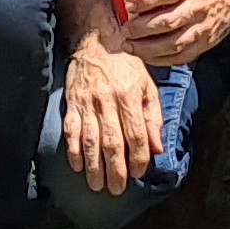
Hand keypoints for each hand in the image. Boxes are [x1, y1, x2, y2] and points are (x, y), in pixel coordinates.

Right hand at [60, 34, 164, 194]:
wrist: (97, 38)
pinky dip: (73, 150)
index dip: (138, 158)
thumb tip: (157, 148)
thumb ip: (153, 117)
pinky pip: (71, 130)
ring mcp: (88, 102)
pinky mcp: (72, 102)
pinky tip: (78, 166)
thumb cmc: (126, 63)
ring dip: (94, 166)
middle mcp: (109, 100)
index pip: (136, 134)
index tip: (139, 174)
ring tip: (97, 185)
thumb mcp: (147, 85)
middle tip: (117, 190)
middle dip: (115, 170)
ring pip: (90, 140)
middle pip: (112, 142)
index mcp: (130, 95)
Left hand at [118, 0, 229, 65]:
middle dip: (141, 28)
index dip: (146, 0)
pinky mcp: (205, 43)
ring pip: (173, 43)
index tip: (128, 4)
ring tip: (129, 46)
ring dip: (148, 48)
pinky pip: (182, 56)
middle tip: (124, 30)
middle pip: (167, 21)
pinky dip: (162, 60)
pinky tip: (147, 57)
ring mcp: (203, 27)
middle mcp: (198, 6)